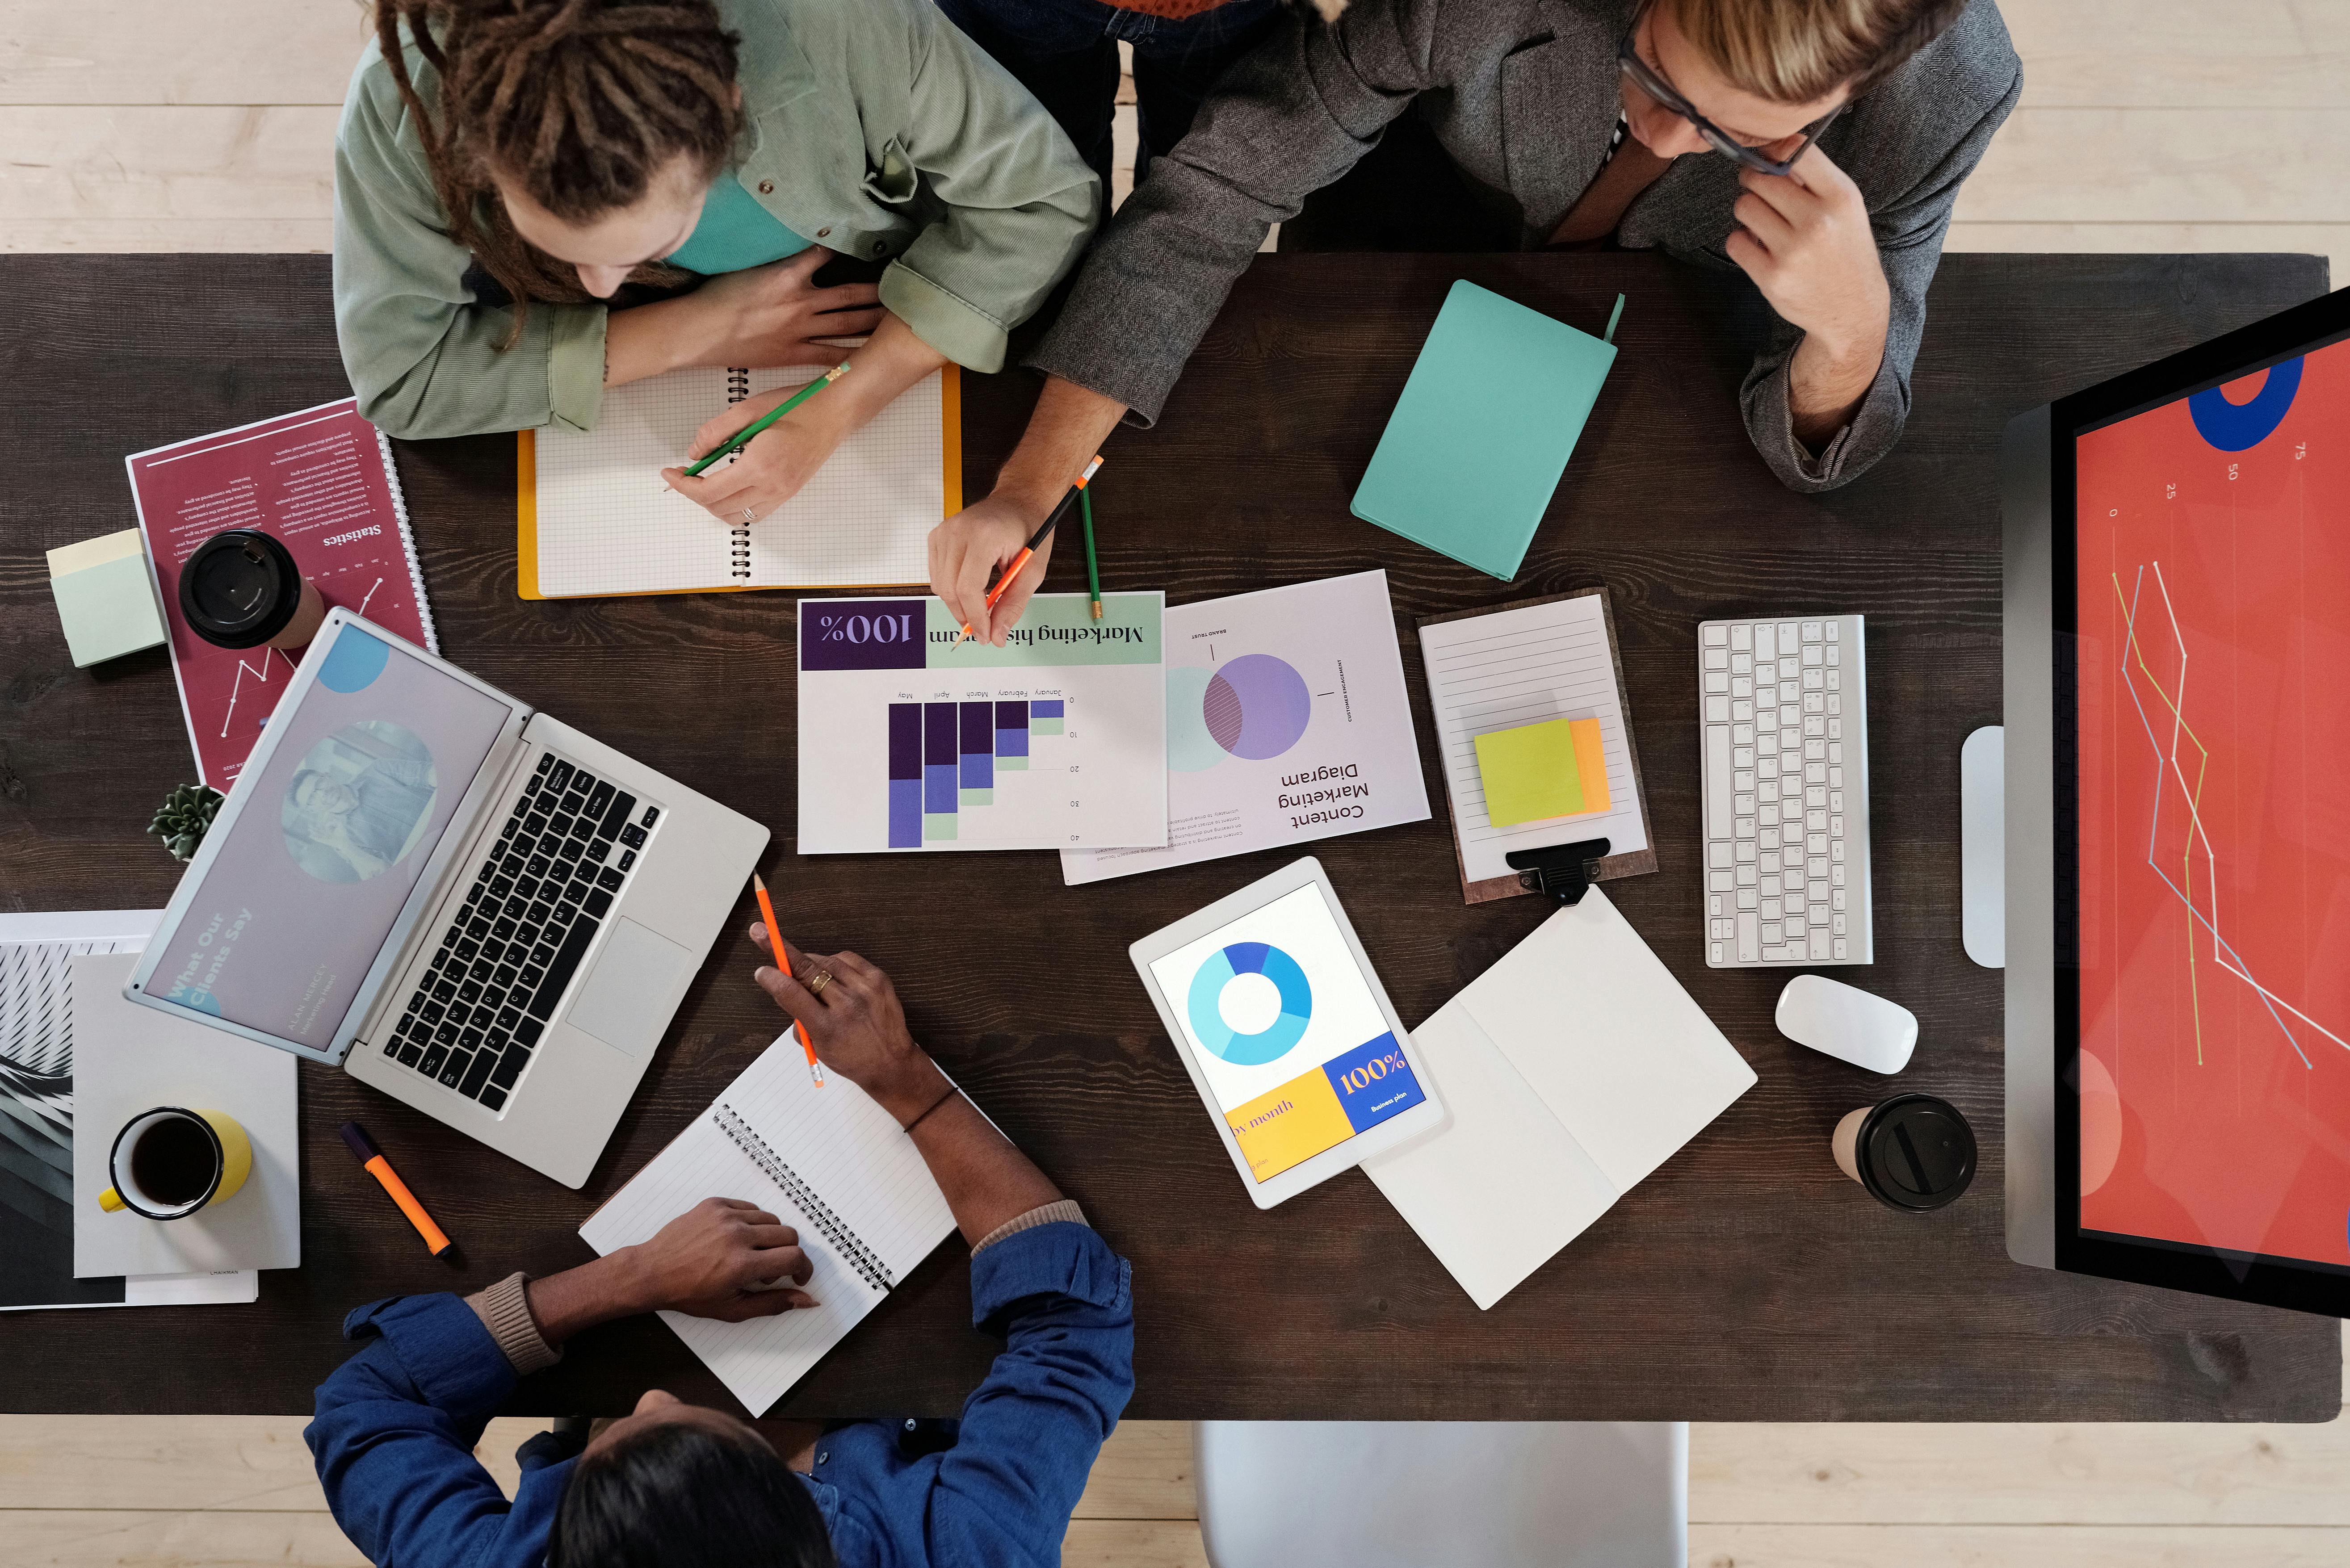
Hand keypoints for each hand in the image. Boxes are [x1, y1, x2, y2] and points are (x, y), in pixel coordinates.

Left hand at [625, 1196, 817, 1320]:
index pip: (793, 1257)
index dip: (803, 1268)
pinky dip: (751, 1224)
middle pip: (788, 1235)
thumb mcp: (733, 1309)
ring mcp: (726, 1217)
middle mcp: (737, 1236)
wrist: (652, 1272)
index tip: (798, 1276)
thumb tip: (808, 1300)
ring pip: (771, 1220)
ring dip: (769, 1238)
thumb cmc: (690, 1294)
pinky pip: (751, 1208)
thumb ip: (774, 1304)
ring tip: (750, 1254)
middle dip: (787, 1254)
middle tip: (768, 1270)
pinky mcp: (716, 1204)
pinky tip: (736, 1239)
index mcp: (742, 1265)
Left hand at [661, 385, 850, 524]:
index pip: (709, 491)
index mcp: (759, 465)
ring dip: (713, 504)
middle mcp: (771, 487)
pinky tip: (729, 488)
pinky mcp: (788, 494)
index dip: (682, 486)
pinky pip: (754, 514)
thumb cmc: (797, 406)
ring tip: (704, 483)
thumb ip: (716, 431)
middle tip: (683, 475)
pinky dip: (734, 507)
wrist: (834, 413)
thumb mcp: (749, 408)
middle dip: (693, 494)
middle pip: (718, 508)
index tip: (669, 473)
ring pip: (735, 517)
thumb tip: (695, 453)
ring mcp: (781, 494)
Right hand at [685, 249, 881, 368]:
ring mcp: (799, 329)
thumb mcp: (749, 266)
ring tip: (896, 318)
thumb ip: (779, 260)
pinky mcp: (793, 353)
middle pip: (850, 293)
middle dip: (878, 291)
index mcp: (787, 273)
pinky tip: (872, 353)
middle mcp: (800, 301)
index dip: (850, 250)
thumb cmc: (716, 296)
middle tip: (902, 287)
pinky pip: (831, 355)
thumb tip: (801, 250)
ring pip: (848, 323)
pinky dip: (853, 353)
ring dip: (873, 320)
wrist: (697, 331)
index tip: (871, 246)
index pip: (827, 254)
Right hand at [748, 925, 948, 1122]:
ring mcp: (865, 989)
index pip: (791, 994)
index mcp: (827, 1027)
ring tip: (807, 974)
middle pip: (806, 970)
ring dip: (809, 963)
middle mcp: (847, 1005)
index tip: (761, 970)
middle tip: (761, 931)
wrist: (892, 1063)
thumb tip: (784, 987)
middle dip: (780, 949)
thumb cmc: (851, 1058)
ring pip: (825, 961)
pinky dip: (834, 962)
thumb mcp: (817, 1047)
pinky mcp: (878, 979)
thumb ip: (799, 1019)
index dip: (772, 978)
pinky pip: (847, 958)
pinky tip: (831, 973)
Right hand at [929, 492, 1054, 645]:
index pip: (968, 587)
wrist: (1019, 499)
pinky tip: (970, 589)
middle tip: (984, 631)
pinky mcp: (936, 536)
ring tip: (980, 608)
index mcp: (983, 536)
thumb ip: (1014, 604)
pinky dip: (951, 589)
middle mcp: (957, 531)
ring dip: (958, 605)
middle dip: (966, 616)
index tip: (987, 636)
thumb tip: (997, 635)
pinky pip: (936, 574)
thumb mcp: (1033, 570)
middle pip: (950, 589)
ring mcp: (943, 531)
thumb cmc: (1029, 529)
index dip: (976, 617)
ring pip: (940, 585)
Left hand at [1723, 145, 1888, 440]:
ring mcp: (1792, 250)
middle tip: (1763, 195)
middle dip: (1754, 183)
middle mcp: (1817, 220)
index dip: (1773, 150)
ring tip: (1766, 224)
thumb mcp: (1845, 207)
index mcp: (1840, 196)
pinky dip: (1742, 243)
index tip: (1768, 159)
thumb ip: (1813, 179)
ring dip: (1748, 213)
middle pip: (1759, 179)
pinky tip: (1760, 248)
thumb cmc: (1845, 250)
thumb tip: (1769, 150)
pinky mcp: (1771, 276)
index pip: (1796, 150)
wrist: (1852, 309)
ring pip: (1743, 207)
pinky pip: (1735, 242)